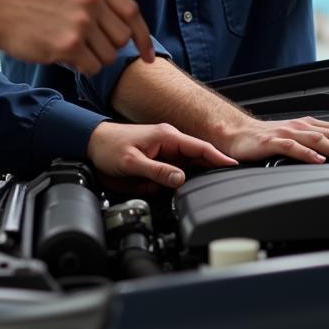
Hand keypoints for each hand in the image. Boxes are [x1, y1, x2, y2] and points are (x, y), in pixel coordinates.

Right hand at [0, 0, 152, 75]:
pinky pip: (91, 68)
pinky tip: (59, 54)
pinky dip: (79, 68)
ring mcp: (81, 21)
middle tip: (84, 46)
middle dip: (107, 48)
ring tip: (66, 47)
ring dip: (92, 59)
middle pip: (121, 38)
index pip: (132, 12)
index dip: (142, 37)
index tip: (148, 56)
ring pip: (108, 56)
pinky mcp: (68, 44)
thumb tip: (124, 29)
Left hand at [87, 121, 236, 189]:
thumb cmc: (109, 147)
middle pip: (199, 158)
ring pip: (189, 169)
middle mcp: (169, 144)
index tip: (235, 165)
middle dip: (212, 169)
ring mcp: (165, 155)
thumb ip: (157, 170)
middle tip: (229, 183)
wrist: (92, 147)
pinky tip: (188, 192)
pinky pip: (176, 176)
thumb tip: (180, 179)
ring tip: (213, 189)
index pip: (200, 147)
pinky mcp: (159, 166)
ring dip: (196, 179)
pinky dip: (182, 184)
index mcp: (167, 137)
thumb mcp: (132, 161)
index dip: (218, 156)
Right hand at [220, 115, 328, 163]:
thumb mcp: (292, 139)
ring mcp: (286, 133)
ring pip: (316, 139)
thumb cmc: (263, 139)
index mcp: (306, 125)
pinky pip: (293, 147)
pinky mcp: (272, 142)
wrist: (235, 133)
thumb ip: (312, 145)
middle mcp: (299, 126)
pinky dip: (308, 154)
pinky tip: (318, 160)